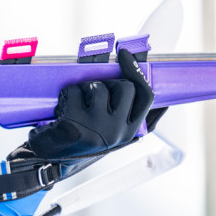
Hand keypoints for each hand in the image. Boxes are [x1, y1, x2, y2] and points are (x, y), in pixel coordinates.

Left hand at [20, 49, 157, 159]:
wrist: (52, 160)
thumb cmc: (84, 139)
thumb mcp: (113, 133)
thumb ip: (132, 116)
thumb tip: (163, 100)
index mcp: (130, 131)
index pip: (146, 96)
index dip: (137, 72)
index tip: (125, 54)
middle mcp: (117, 131)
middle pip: (124, 87)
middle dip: (108, 83)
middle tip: (93, 94)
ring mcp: (96, 127)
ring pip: (97, 87)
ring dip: (84, 89)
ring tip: (76, 105)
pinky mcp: (74, 124)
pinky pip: (74, 91)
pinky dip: (67, 95)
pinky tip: (63, 110)